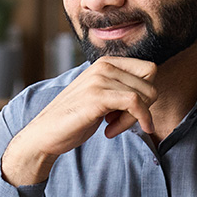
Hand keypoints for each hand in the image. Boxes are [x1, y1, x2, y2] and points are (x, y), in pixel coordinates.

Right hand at [2, 57, 157, 185]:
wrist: (45, 133)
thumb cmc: (74, 118)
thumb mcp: (101, 97)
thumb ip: (121, 89)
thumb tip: (151, 92)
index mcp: (105, 63)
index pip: (149, 70)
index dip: (146, 94)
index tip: (128, 112)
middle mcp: (103, 66)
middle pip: (150, 83)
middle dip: (143, 107)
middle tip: (120, 122)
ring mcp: (100, 79)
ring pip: (144, 95)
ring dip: (133, 119)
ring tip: (112, 127)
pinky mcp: (98, 96)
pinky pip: (135, 104)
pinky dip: (134, 121)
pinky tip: (111, 132)